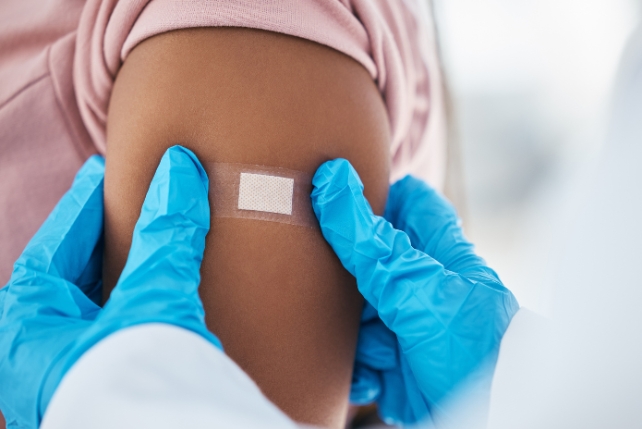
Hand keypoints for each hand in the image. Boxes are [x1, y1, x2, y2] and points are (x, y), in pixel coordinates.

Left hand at [0, 146, 219, 428]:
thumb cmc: (134, 384)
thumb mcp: (151, 298)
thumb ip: (165, 235)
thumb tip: (180, 170)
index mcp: (23, 326)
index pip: (52, 246)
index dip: (82, 204)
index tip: (102, 171)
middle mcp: (36, 351)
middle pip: (70, 274)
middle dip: (102, 237)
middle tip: (128, 201)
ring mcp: (67, 373)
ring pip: (92, 304)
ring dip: (119, 271)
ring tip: (146, 240)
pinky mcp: (99, 386)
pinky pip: (112, 328)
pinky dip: (132, 302)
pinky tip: (155, 289)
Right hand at [311, 159, 518, 424]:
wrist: (491, 413)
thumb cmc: (471, 344)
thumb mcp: (414, 285)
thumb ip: (368, 241)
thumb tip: (331, 179)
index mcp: (437, 253)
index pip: (412, 203)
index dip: (379, 193)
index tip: (337, 192)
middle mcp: (421, 286)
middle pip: (371, 263)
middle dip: (345, 278)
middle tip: (327, 283)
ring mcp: (408, 327)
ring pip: (358, 315)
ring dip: (354, 335)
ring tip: (376, 349)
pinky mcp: (398, 367)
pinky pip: (361, 359)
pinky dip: (360, 370)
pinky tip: (374, 377)